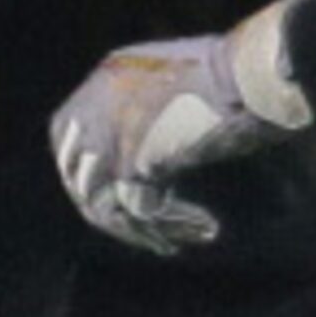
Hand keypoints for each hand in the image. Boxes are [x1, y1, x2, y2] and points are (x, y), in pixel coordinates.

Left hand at [49, 0, 313, 254]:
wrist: (249, 74)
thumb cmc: (236, 75)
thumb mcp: (180, 82)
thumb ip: (154, 110)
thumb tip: (150, 159)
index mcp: (107, 77)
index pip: (66, 134)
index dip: (88, 172)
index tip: (124, 197)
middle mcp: (96, 102)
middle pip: (78, 175)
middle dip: (110, 211)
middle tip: (149, 232)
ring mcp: (108, 133)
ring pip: (103, 202)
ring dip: (141, 229)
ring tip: (175, 242)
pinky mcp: (132, 161)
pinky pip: (139, 211)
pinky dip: (170, 226)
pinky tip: (204, 228)